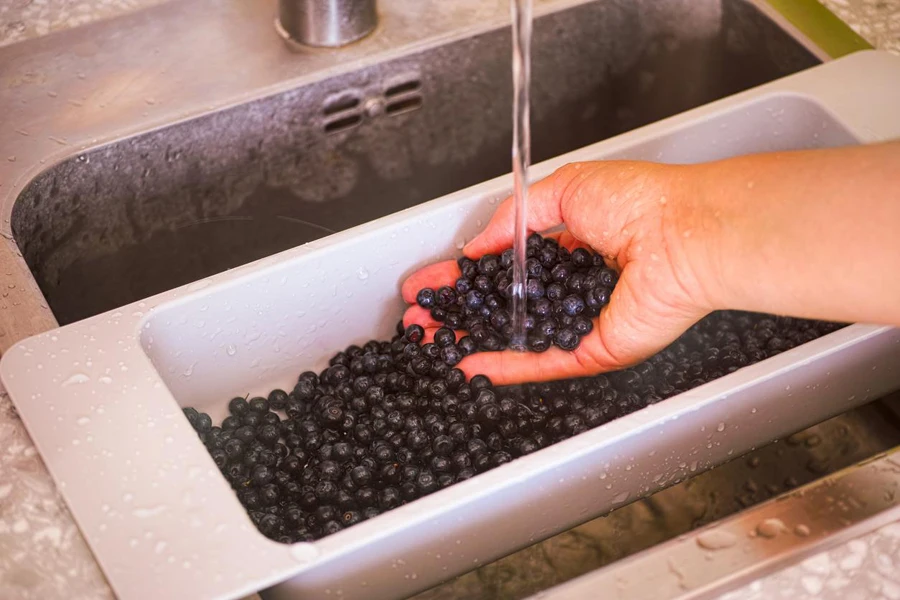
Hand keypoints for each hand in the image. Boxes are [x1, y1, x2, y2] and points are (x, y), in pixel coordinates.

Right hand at [401, 161, 718, 385]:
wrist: (684, 233)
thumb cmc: (642, 203)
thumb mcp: (565, 190)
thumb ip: (514, 220)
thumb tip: (478, 244)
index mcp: (570, 247)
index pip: (504, 267)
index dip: (464, 275)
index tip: (432, 281)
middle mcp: (574, 288)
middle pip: (504, 308)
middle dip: (458, 314)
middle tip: (420, 319)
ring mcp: (582, 323)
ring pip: (516, 340)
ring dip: (471, 343)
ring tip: (429, 345)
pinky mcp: (594, 351)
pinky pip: (541, 364)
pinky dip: (502, 368)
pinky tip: (468, 367)